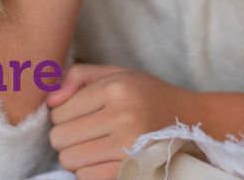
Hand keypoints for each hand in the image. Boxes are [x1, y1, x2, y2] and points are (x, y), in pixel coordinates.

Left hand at [46, 64, 187, 179]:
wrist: (192, 121)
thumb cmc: (147, 96)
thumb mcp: (117, 74)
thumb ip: (78, 76)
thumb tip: (50, 101)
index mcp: (117, 88)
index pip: (59, 111)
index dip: (62, 115)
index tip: (78, 115)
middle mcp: (124, 116)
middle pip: (60, 137)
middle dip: (65, 136)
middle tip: (83, 133)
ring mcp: (130, 146)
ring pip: (69, 159)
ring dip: (75, 155)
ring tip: (92, 146)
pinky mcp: (133, 170)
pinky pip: (86, 177)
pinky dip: (88, 171)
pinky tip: (102, 159)